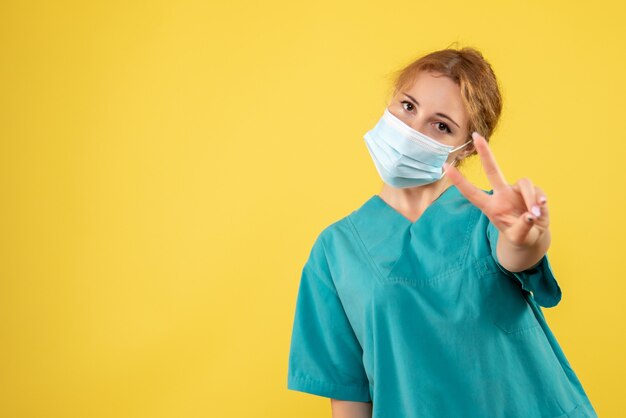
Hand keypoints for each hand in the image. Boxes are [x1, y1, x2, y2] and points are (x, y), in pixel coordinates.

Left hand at [443, 132, 549, 248]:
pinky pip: (537, 191)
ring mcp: (516, 191)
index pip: (471, 192)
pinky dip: (539, 201)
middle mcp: (502, 195)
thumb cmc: (520, 236)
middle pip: (492, 170)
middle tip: (476, 136)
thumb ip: (523, 227)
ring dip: (530, 198)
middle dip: (485, 153)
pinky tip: (540, 211)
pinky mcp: (532, 191)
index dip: (458, 180)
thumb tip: (530, 215)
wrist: (533, 236)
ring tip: (534, 214)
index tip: (445, 166)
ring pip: (524, 184)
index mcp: (491, 207)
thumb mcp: (519, 237)